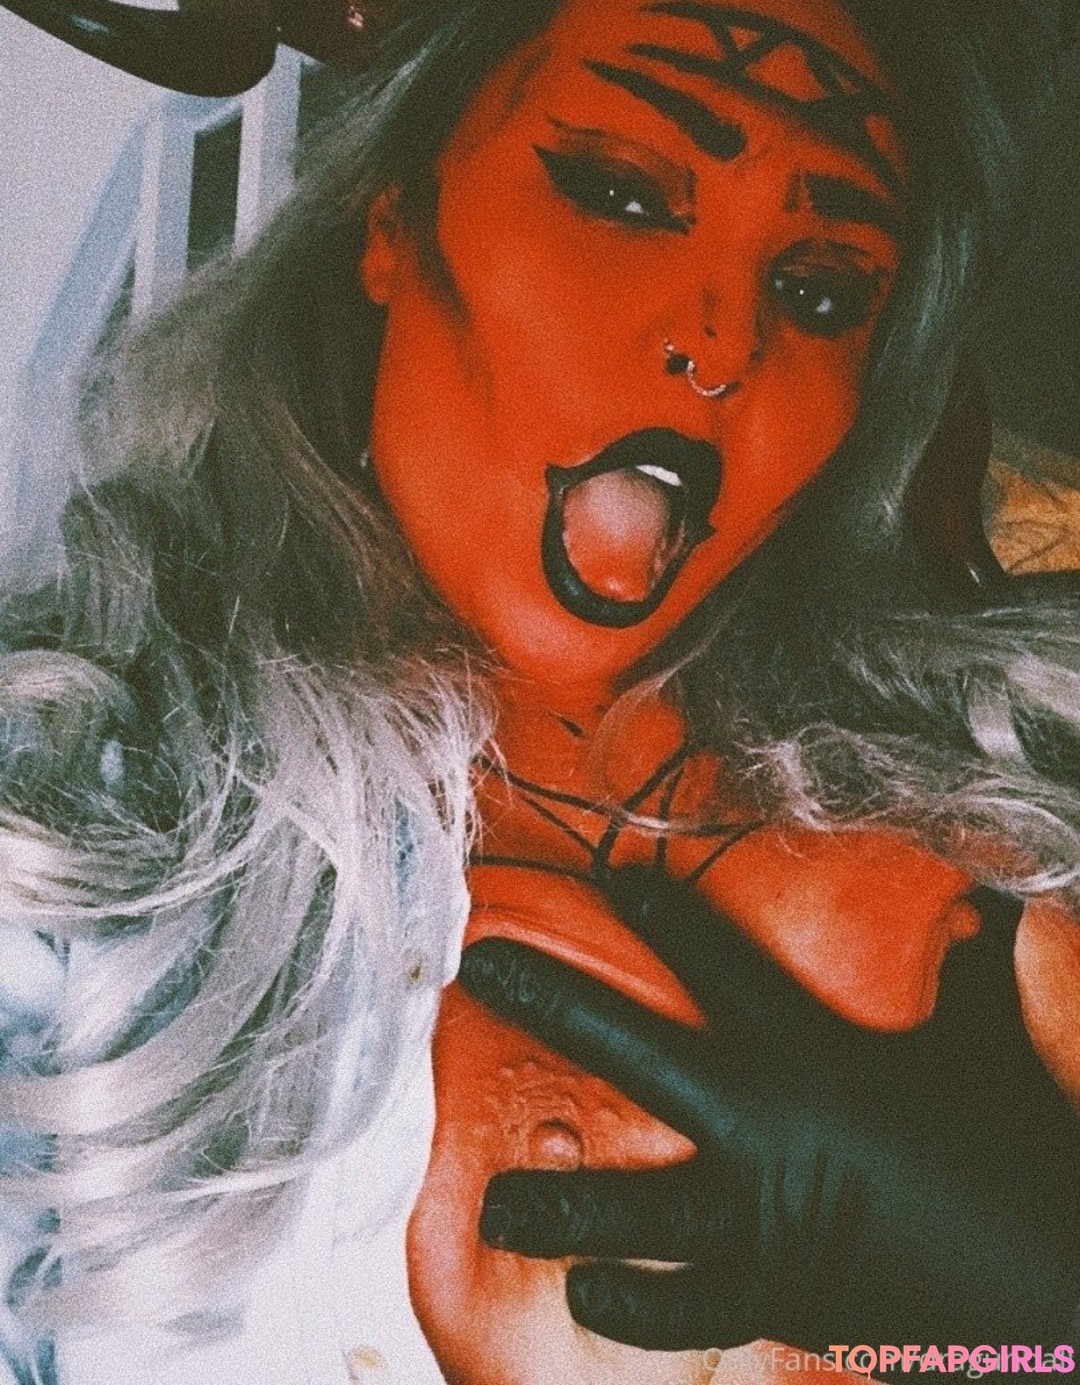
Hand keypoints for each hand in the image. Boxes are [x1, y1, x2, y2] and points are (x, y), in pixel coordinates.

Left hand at [457, 867, 1079, 1353]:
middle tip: (482, 969)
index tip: (611, 877)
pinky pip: (685, 1309)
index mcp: (814, 1055)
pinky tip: (587, 1296)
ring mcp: (760, 1218)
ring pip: (634, 1208)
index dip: (661, 912)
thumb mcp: (983, 1054)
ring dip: (558, 1208)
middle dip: (555, 1001)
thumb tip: (984, 916)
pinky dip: (635, 1309)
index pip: (720, 963)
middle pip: (638, 1050)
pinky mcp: (773, 1293)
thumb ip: (968, 982)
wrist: (1047, 1288)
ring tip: (495, 1205)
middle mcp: (767, 1127)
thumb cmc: (1009, 1153)